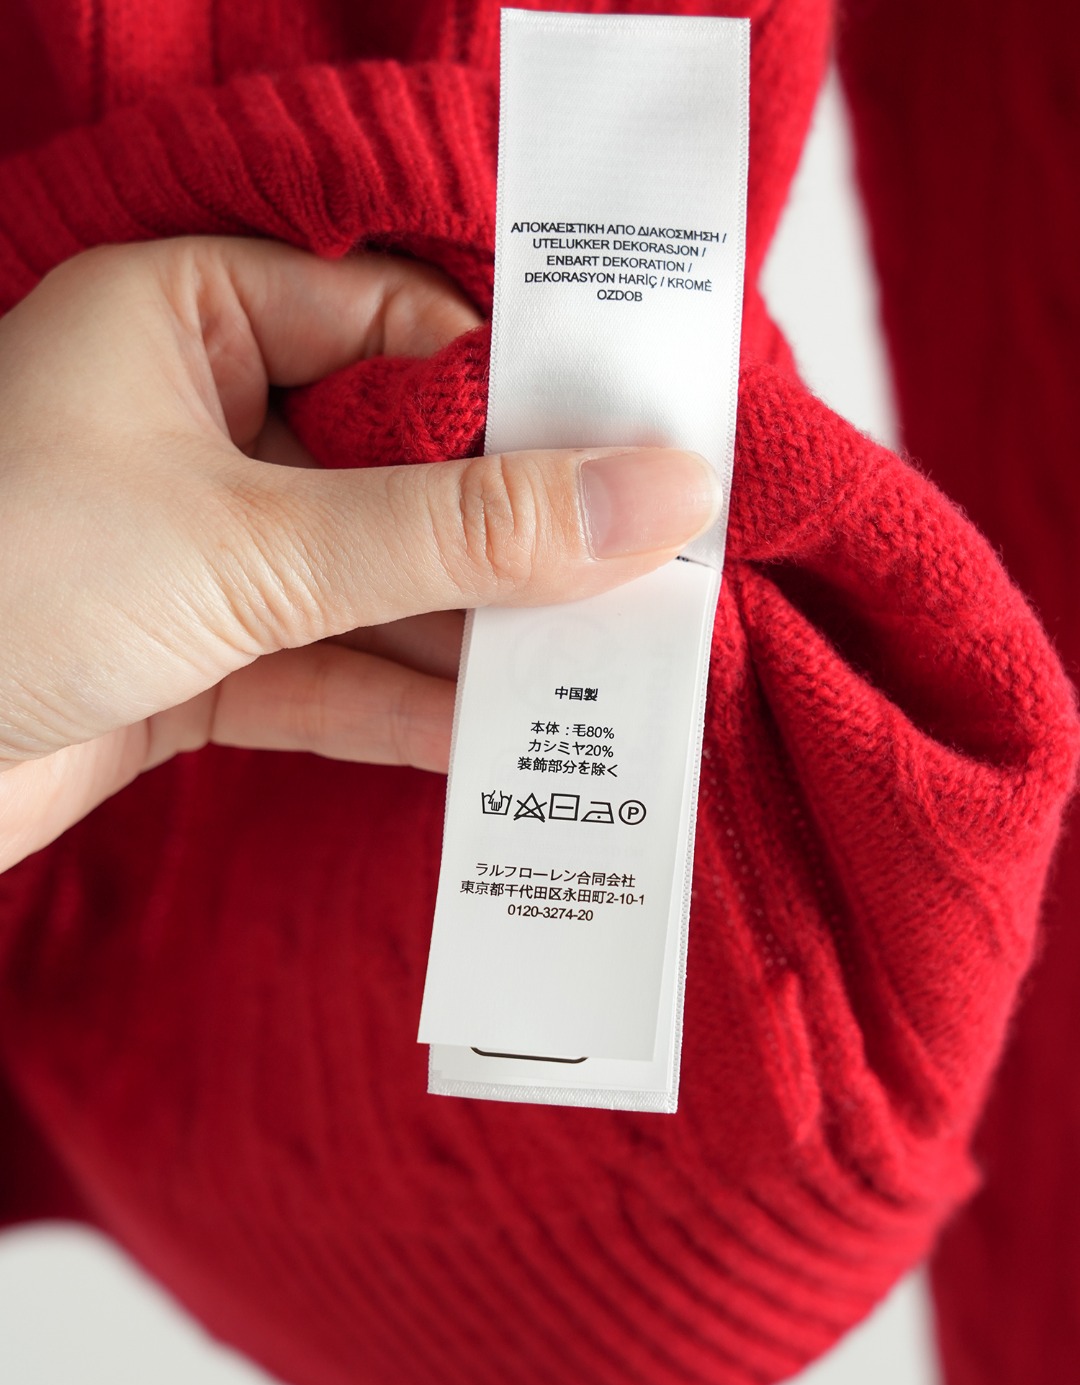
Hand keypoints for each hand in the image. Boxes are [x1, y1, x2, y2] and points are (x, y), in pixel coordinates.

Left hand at [0, 237, 721, 870]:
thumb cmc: (0, 588)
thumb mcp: (258, 545)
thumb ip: (460, 530)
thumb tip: (650, 495)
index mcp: (181, 318)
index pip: (397, 329)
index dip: (522, 392)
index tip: (638, 450)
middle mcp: (190, 422)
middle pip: (398, 465)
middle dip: (509, 535)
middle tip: (642, 575)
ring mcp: (192, 547)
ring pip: (369, 581)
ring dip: (469, 637)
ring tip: (597, 672)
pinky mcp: (191, 658)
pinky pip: (324, 672)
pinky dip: (401, 708)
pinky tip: (491, 743)